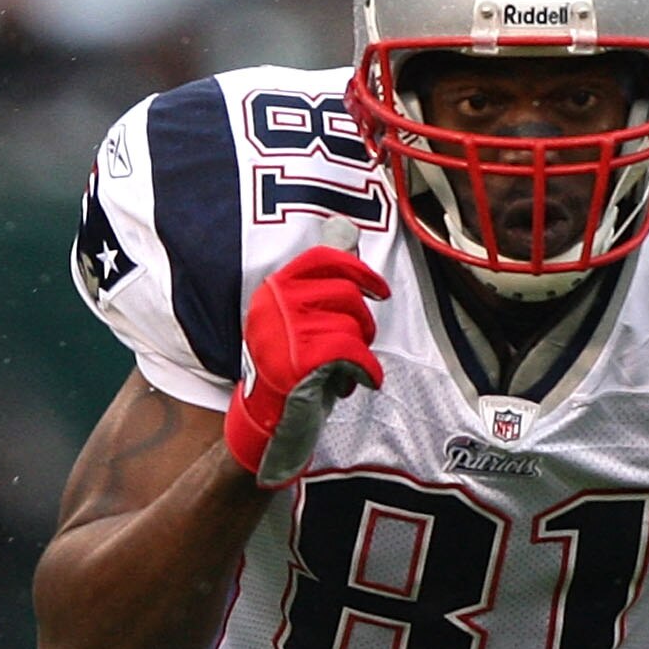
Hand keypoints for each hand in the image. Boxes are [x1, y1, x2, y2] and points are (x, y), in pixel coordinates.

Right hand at [225, 237, 386, 485]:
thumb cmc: (293, 365)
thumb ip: (322, 284)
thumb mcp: (301, 319)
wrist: (268, 415)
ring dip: (360, 351)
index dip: (359, 269)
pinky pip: (353, 353)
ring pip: (353, 326)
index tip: (380, 290)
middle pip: (347, 294)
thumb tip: (347, 233)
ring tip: (345, 368)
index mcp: (275, 287)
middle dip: (363, 322)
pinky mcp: (300, 359)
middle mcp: (276, 303)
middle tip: (356, 344)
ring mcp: (286, 330)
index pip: (322, 258)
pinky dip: (367, 370)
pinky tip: (362, 380)